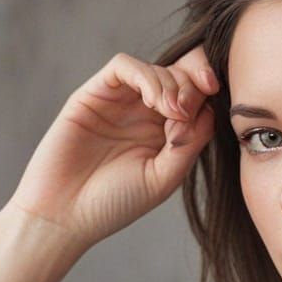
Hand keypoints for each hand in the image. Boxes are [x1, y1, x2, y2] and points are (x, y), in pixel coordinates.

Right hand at [4, 45, 219, 249]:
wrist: (65, 215)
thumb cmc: (114, 203)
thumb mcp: (165, 177)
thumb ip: (190, 142)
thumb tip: (208, 107)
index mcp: (166, 133)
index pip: (196, 97)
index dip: (208, 90)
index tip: (216, 95)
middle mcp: (145, 114)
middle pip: (180, 75)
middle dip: (193, 84)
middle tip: (187, 110)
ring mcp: (120, 103)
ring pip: (155, 69)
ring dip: (172, 83)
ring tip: (172, 112)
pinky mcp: (94, 95)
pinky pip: (123, 67)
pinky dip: (145, 76)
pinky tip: (153, 101)